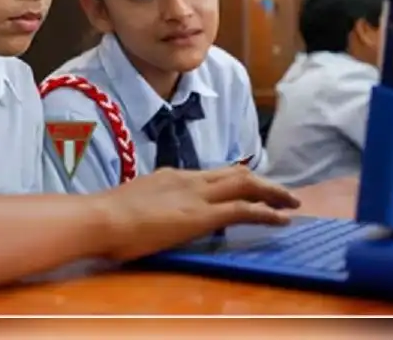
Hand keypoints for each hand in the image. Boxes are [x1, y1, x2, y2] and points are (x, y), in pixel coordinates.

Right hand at [94, 164, 299, 261]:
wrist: (101, 217)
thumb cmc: (107, 218)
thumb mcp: (133, 204)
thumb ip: (149, 206)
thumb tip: (151, 215)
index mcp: (172, 177)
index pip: (212, 175)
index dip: (236, 180)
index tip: (250, 188)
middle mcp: (189, 179)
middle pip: (236, 173)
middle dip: (262, 182)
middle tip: (282, 194)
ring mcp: (197, 195)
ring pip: (247, 184)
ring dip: (272, 192)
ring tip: (291, 203)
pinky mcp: (202, 215)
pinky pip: (244, 209)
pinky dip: (268, 212)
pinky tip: (282, 220)